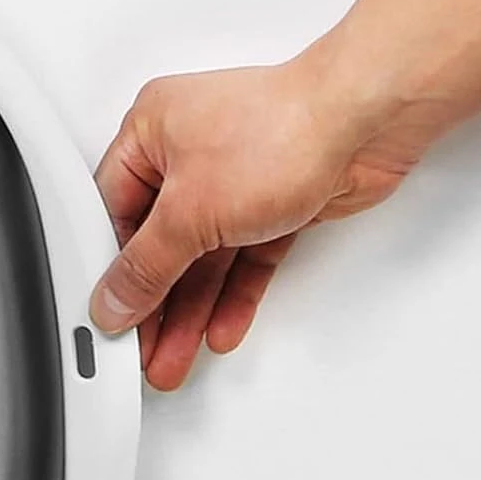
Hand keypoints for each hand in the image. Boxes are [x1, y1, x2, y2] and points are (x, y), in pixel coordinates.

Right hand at [88, 53, 444, 390]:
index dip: (111, 269)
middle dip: (155, 303)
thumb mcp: (189, 213)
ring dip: (191, 310)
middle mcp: (188, 152)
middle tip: (143, 348)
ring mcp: (233, 176)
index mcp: (149, 132)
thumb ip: (146, 267)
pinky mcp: (274, 201)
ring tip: (176, 356)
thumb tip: (114, 300)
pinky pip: (243, 257)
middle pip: (159, 243)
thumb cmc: (282, 130)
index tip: (111, 313)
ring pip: (202, 258)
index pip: (112, 213)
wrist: (370, 123)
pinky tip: (220, 328)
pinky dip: (233, 294)